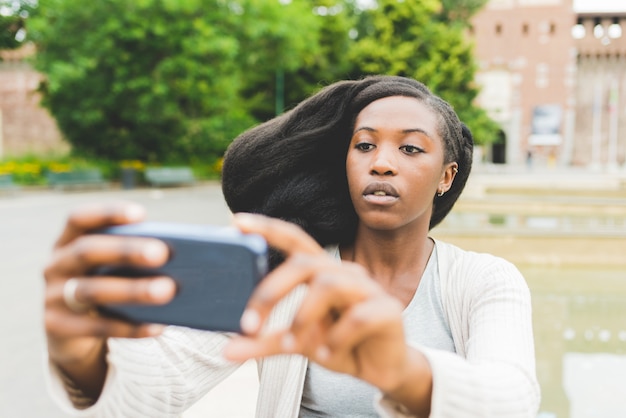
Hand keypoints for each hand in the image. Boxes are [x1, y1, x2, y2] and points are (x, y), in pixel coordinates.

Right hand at [43, 202, 175, 398]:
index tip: (141, 214)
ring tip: (168, 290)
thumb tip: (186, 253)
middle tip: (162, 253)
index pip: (80, 218)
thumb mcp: (114, 266)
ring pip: (92, 290)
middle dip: (126, 250)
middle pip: (87, 251)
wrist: (73, 334)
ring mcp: (52, 297)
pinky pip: (97, 327)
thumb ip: (137, 254)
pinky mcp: (57, 328)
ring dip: (133, 290)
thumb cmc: (107, 284)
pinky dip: (130, 327)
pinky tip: (158, 327)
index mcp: (69, 240)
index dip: (107, 213)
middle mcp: (56, 264)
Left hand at [223, 213, 410, 392]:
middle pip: (305, 264)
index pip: (294, 240)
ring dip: (303, 318)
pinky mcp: (388, 310)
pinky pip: (357, 317)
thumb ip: (265, 342)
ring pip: (329, 286)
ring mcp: (368, 289)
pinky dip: (336, 339)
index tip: (236, 221)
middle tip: (248, 324)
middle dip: (272, 291)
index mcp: (322, 273)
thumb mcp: (298, 344)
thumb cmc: (340, 346)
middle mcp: (344, 273)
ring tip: (292, 345)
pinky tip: (328, 356)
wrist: (383, 370)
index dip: (267, 228)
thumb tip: (227, 350)